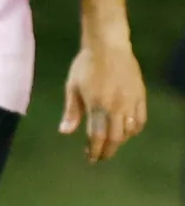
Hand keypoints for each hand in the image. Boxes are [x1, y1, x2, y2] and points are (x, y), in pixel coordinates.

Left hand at [60, 37, 146, 162]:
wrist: (108, 46)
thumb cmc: (85, 65)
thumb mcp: (72, 86)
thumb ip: (71, 111)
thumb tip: (65, 132)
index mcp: (98, 105)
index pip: (97, 136)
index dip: (94, 150)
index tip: (90, 159)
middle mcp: (117, 108)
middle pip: (114, 138)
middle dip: (107, 150)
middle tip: (100, 157)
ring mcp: (131, 103)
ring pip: (129, 131)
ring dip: (119, 141)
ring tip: (110, 144)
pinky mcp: (141, 97)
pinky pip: (140, 120)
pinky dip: (134, 130)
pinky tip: (126, 132)